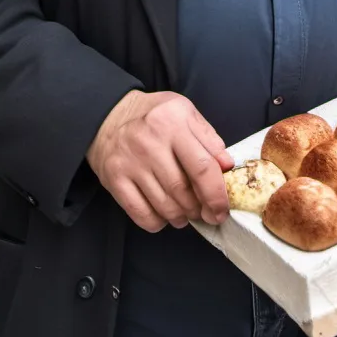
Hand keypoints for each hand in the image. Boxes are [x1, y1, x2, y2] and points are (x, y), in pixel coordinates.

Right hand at [87, 90, 232, 233]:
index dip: (216, 195)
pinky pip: (141, 214)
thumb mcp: (185, 114)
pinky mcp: (114, 179)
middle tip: (203, 212)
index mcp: (173, 121)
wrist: (109, 115)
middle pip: (183, 190)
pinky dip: (157, 222)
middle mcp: (150, 142)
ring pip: (164, 206)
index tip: (222, 210)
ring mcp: (130, 162)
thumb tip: (227, 167)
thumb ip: (209, 139)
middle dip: (198, 209)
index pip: (202, 166)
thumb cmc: (154, 117)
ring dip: (180, 217)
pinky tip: (163, 215)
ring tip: (184, 213)